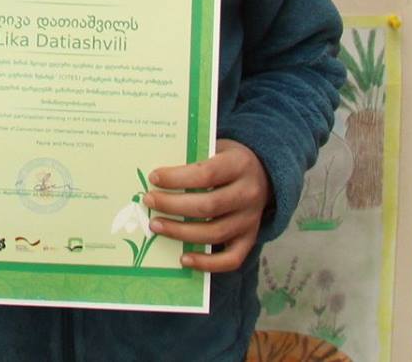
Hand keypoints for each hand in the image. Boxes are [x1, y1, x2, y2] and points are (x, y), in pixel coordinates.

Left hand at [144, 139, 271, 272]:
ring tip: (155, 225)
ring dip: (181, 232)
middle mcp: (249, 194)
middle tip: (149, 201)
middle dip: (173, 205)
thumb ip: (191, 158)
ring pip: (215, 233)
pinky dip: (207, 263)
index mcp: (240, 165)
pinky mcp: (250, 239)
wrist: (262, 174)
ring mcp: (251, 220)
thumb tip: (155, 174)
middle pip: (208, 206)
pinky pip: (231, 259)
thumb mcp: (214, 148)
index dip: (178, 178)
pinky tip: (184, 259)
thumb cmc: (226, 160)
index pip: (206, 174)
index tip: (154, 178)